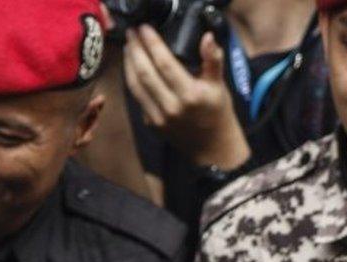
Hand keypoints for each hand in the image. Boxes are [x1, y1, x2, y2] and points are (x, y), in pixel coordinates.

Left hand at [124, 25, 250, 169]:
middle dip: (135, 51)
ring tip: (128, 46)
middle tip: (131, 33)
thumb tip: (208, 38)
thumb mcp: (219, 85)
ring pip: (135, 86)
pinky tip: (131, 67)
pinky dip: (131, 80)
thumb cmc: (217, 113)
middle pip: (145, 73)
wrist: (211, 146)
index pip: (165, 64)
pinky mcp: (150, 123)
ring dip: (128, 64)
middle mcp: (171, 106)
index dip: (152, 44)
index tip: (144, 29)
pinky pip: (137, 98)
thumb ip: (213, 60)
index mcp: (190, 94)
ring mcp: (158, 117)